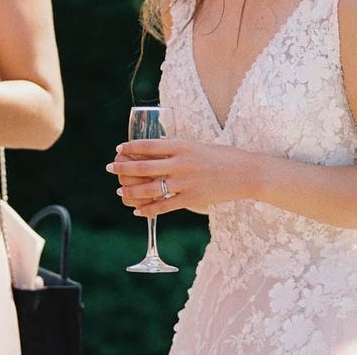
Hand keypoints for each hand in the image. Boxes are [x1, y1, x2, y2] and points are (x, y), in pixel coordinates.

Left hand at [106, 138, 258, 216]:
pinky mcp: (191, 199)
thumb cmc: (224, 156)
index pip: (148, 145)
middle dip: (122, 168)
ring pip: (149, 188)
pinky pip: (163, 206)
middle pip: (143, 166)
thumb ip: (179, 151)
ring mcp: (185, 182)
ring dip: (131, 190)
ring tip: (120, 192)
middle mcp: (180, 163)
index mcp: (182, 145)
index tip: (119, 149)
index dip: (130, 147)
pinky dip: (147, 209)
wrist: (246, 173)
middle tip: (110, 168)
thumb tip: (158, 155)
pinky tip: (138, 210)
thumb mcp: (199, 146)